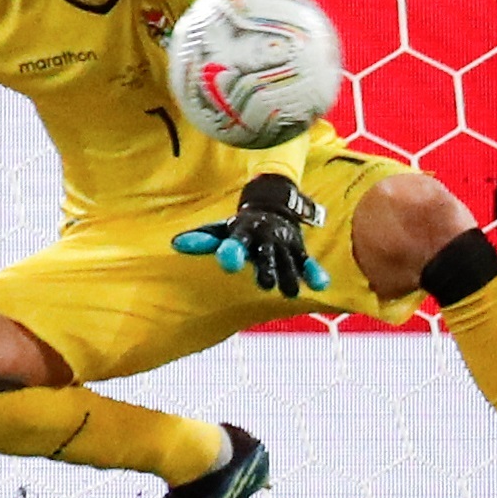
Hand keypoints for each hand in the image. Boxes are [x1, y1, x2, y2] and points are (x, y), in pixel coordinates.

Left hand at [173, 173, 329, 299]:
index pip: (236, 240)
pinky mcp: (298, 249)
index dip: (232, 250)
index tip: (227, 261)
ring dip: (290, 275)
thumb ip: (202, 238)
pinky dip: (313, 271)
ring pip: (287, 260)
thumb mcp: (220, 228)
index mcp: (242, 230)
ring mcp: (283, 243)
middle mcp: (264, 236)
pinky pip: (306, 261)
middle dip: (266, 267)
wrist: (272, 205)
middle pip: (266, 254)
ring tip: (290, 292)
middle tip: (265, 285)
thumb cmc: (239, 225)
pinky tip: (319, 285)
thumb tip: (177, 244)